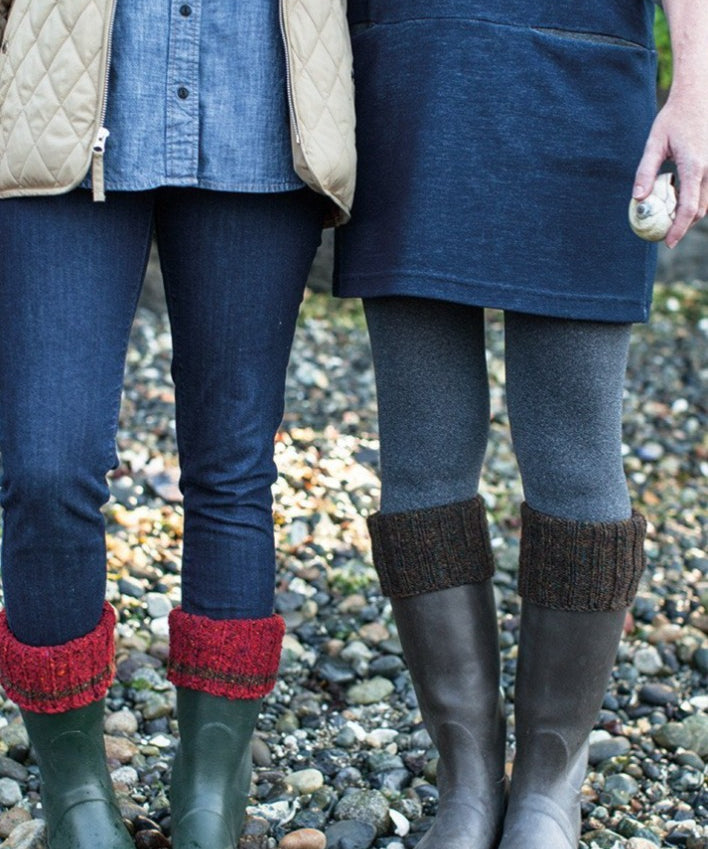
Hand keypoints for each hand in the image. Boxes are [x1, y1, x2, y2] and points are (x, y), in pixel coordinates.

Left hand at [633, 96, 707, 247]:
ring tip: (666, 214)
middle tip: (662, 233)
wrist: (698, 96)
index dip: (679, 229)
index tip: (668, 243)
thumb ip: (645, 172)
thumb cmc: (673, 118)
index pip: (688, 208)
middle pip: (699, 209)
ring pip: (705, 201)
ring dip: (687, 212)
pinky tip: (675, 194)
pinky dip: (692, 199)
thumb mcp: (654, 144)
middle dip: (683, 225)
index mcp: (694, 166)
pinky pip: (705, 190)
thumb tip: (637, 198)